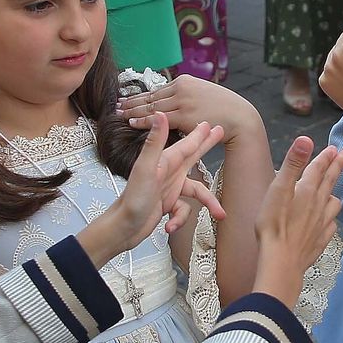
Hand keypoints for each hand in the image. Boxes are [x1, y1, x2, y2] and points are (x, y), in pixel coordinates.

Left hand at [76, 115, 224, 264]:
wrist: (123, 228)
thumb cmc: (133, 199)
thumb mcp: (146, 168)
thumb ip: (155, 142)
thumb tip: (160, 114)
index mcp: (165, 162)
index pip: (187, 145)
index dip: (200, 135)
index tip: (211, 124)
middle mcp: (169, 173)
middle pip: (193, 157)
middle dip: (206, 147)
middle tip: (220, 133)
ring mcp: (169, 189)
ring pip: (196, 193)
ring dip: (207, 204)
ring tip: (220, 213)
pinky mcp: (167, 205)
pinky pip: (183, 211)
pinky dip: (179, 220)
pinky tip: (169, 226)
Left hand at [119, 73, 262, 142]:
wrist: (240, 117)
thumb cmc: (224, 109)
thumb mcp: (204, 94)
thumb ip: (187, 95)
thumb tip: (172, 102)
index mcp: (184, 81)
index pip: (157, 89)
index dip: (140, 95)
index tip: (127, 98)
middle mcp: (181, 88)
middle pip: (150, 96)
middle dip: (132, 102)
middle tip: (117, 105)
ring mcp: (182, 101)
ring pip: (151, 106)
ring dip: (133, 110)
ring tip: (119, 114)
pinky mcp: (184, 115)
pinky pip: (158, 118)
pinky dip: (143, 120)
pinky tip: (132, 123)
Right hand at [252, 136, 342, 305]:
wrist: (281, 261)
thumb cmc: (273, 225)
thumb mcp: (278, 189)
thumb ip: (293, 163)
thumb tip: (306, 139)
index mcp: (306, 190)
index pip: (319, 168)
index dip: (326, 157)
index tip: (334, 148)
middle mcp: (318, 205)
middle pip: (330, 182)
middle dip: (337, 167)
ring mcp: (321, 224)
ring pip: (333, 204)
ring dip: (333, 194)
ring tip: (333, 190)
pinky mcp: (319, 240)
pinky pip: (330, 225)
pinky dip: (330, 218)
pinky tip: (327, 220)